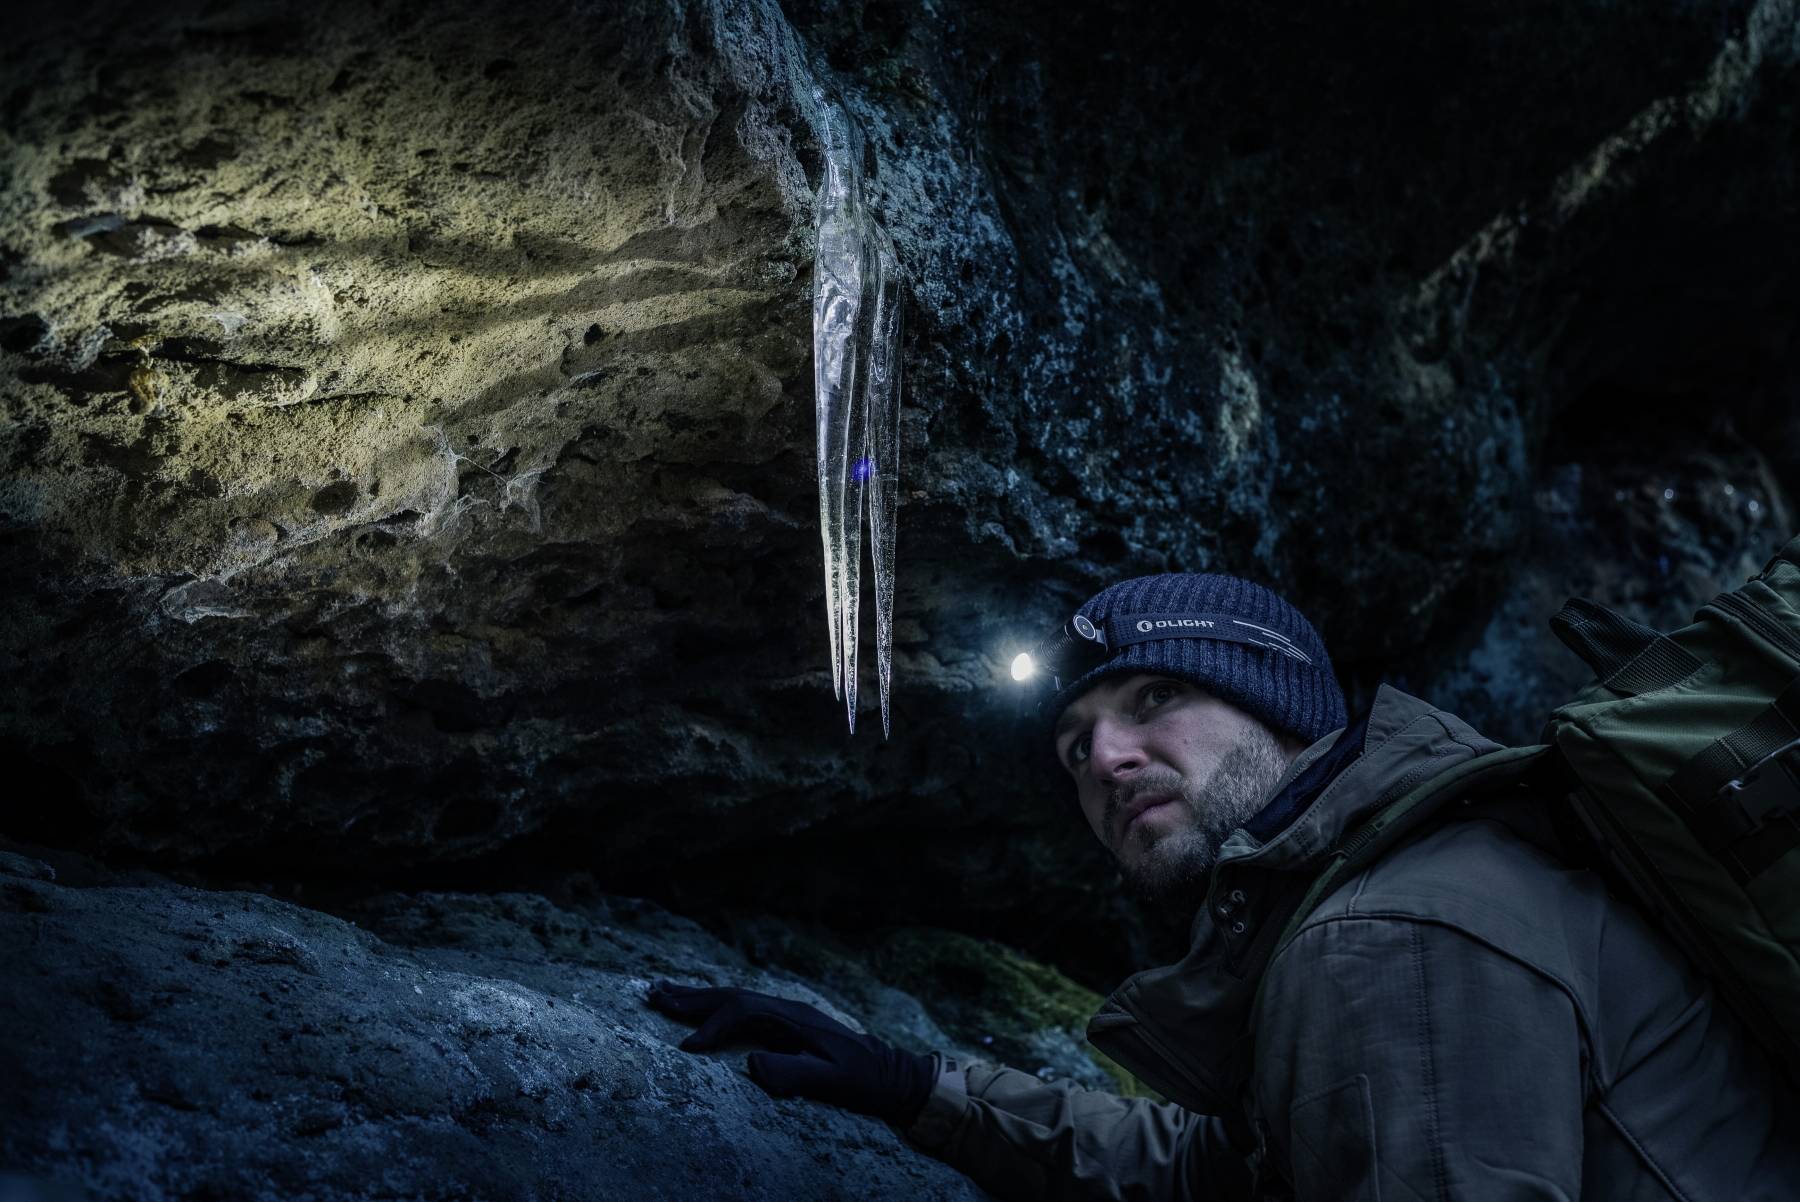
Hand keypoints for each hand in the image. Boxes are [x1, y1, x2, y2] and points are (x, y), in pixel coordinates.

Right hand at [646, 980, 934, 1126]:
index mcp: (793, 1018)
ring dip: (698, 995)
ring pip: (734, 997)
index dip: (710, 1027)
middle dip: (690, 996)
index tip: (685, 1047)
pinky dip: (716, 1005)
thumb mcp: (832, 1081)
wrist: (892, 1073)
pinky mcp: (786, 1023)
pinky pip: (742, 1008)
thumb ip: (794, 1073)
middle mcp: (786, 1008)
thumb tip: (751, 1064)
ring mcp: (786, 1013)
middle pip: (730, 995)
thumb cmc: (863, 1081)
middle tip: (651, 994)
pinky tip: (702, 1007)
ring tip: (662, 992)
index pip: (741, 1012)